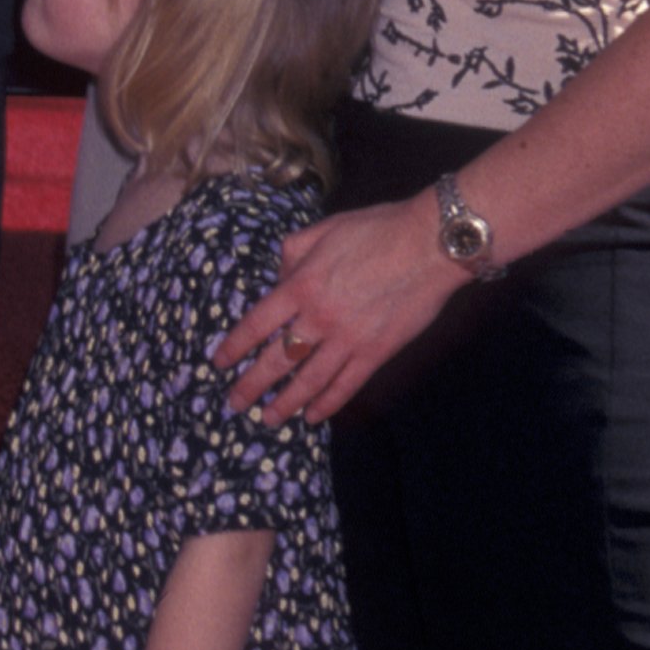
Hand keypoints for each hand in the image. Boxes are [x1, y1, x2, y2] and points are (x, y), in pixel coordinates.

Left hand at [209, 197, 465, 423]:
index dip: (234, 346)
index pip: (256, 324)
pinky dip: (328, 404)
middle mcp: (318, 318)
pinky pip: (347, 385)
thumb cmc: (376, 230)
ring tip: (267, 419)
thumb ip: (292, 255)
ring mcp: (348, 339)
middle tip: (233, 404)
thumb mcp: (322, 231)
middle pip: (276, 360)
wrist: (430, 244)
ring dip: (285, 403)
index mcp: (300, 286)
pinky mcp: (377, 352)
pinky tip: (313, 417)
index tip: (219, 362)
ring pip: (309, 380)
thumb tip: (277, 280)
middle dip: (251, 385)